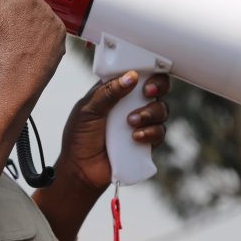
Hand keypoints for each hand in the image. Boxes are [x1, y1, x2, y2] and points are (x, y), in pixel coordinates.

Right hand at [0, 0, 66, 91]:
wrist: (8, 84)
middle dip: (18, 2)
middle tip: (5, 22)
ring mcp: (48, 17)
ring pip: (40, 10)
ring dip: (31, 18)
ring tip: (16, 39)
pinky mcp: (60, 34)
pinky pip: (51, 27)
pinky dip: (43, 34)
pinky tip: (29, 48)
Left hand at [57, 71, 169, 190]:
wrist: (81, 170)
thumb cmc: (79, 137)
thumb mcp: (88, 110)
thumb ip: (108, 92)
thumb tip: (131, 76)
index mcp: (115, 91)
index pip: (136, 74)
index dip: (146, 70)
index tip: (144, 74)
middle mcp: (131, 104)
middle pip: (156, 88)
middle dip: (157, 87)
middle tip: (147, 92)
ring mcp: (140, 122)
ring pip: (161, 109)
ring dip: (150, 113)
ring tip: (131, 123)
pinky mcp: (146, 141)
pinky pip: (159, 132)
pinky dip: (151, 133)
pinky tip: (136, 137)